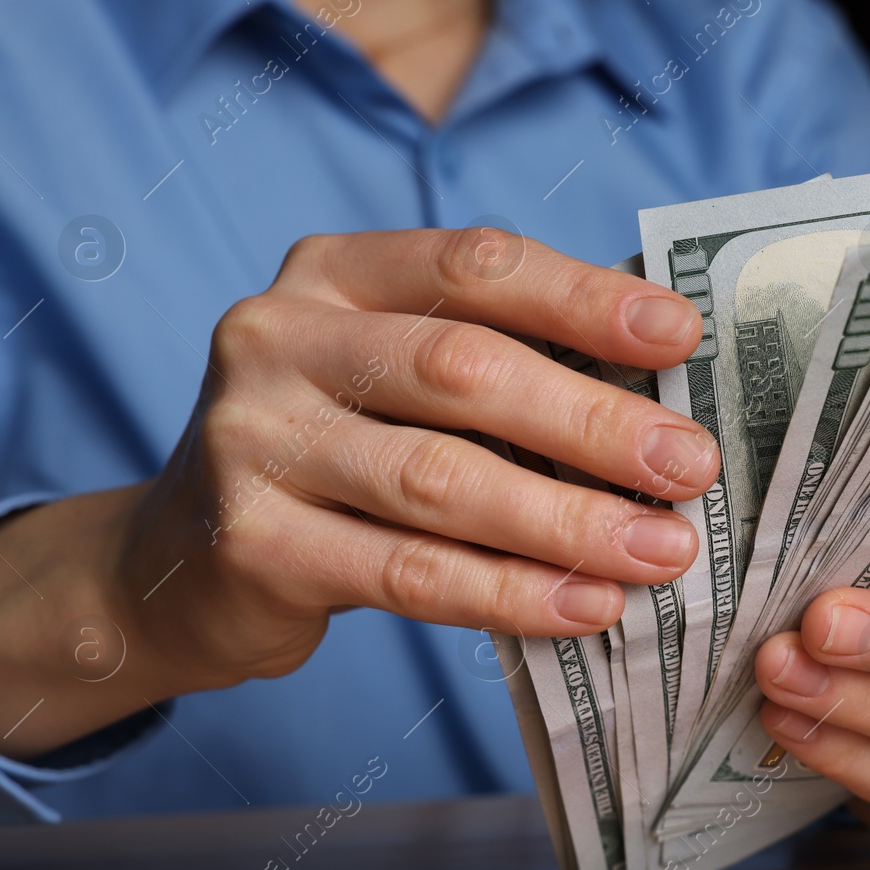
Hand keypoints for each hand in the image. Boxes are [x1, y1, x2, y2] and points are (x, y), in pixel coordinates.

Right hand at [0, 228, 718, 755]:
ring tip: (662, 551)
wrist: (179, 560)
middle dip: (594, 423)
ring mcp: (254, 439)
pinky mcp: (253, 542)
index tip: (681, 336)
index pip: (474, 265)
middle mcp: (278, 337)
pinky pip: (409, 571)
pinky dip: (512, 593)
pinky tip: (587, 604)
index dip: (584, 297)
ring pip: (441, 481)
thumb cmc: (336, 452)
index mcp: (333, 273)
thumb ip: (497, 365)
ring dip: (569, 520)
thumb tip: (663, 392)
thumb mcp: (394, 378)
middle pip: (464, 370)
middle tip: (690, 467)